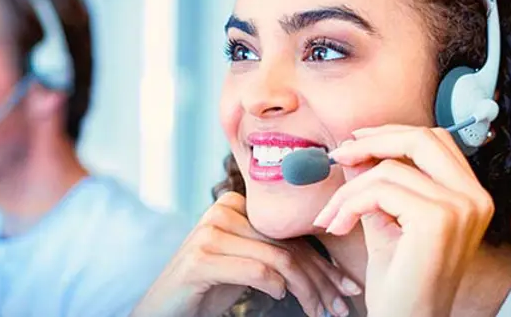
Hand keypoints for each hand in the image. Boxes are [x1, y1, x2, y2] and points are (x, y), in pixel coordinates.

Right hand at [132, 192, 361, 316]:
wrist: (163, 307)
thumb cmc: (208, 288)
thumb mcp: (245, 265)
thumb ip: (274, 254)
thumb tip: (330, 269)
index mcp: (233, 205)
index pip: (289, 235)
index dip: (323, 263)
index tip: (347, 287)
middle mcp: (221, 212)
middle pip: (287, 247)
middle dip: (321, 280)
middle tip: (342, 305)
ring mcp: (209, 233)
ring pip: (278, 260)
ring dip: (307, 291)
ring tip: (320, 312)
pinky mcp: (201, 258)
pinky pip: (256, 270)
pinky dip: (275, 287)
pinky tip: (280, 298)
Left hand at [313, 125, 494, 316]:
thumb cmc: (400, 280)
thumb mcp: (387, 220)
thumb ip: (377, 184)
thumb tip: (354, 148)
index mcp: (471, 196)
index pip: (435, 141)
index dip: (392, 133)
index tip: (356, 140)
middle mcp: (475, 198)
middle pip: (421, 139)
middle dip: (372, 142)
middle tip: (337, 156)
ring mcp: (461, 208)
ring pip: (388, 170)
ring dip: (348, 191)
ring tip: (332, 216)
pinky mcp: (437, 220)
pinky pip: (379, 191)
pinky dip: (349, 205)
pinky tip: (339, 227)